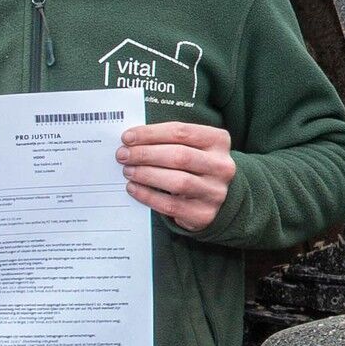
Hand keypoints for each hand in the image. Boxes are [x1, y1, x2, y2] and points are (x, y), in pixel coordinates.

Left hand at [117, 121, 236, 232]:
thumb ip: (167, 141)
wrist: (218, 199)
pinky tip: (133, 188)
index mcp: (218, 141)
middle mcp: (221, 166)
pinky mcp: (204, 213)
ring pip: (177, 181)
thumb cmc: (195, 166)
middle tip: (123, 155)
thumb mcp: (191, 147)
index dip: (151, 133)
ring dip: (146, 175)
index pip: (182, 132)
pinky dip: (148, 196)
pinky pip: (171, 205)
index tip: (127, 137)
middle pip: (179, 156)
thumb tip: (131, 141)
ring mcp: (215, 191)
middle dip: (145, 154)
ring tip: (128, 171)